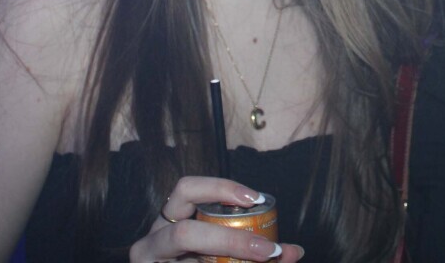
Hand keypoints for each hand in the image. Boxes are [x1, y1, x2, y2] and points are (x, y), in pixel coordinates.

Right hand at [128, 176, 303, 262]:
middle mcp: (153, 241)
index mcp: (171, 221)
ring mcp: (148, 261)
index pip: (187, 189)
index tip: (256, 199)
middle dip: (230, 242)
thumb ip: (259, 251)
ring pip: (183, 248)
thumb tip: (295, 251)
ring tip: (262, 260)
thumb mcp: (227, 252)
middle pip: (183, 233)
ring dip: (228, 255)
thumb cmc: (200, 260)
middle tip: (267, 252)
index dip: (221, 189)